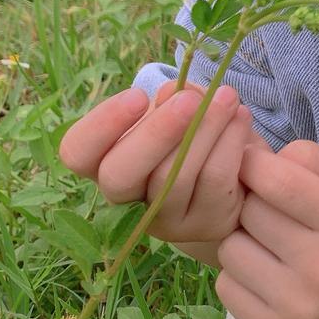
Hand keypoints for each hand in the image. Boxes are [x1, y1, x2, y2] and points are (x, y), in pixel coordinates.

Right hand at [58, 81, 271, 244]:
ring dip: (204, 129)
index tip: (138, 96)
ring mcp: (165, 221)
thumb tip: (172, 94)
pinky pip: (214, 180)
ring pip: (174, 178)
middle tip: (189, 101)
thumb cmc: (193, 131)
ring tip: (227, 97)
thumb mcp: (177, 110)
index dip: (102, 124)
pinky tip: (241, 117)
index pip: (78, 153)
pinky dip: (230, 142)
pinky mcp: (205, 224)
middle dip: (156, 133)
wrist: (238, 173)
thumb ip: (171, 100)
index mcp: (105, 162)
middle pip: (120, 175)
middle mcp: (126, 200)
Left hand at [215, 140, 318, 318]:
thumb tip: (254, 159)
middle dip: (252, 200)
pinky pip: (225, 287)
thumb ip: (306, 156)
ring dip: (242, 237)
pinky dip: (237, 273)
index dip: (255, 164)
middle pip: (250, 213)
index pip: (278, 181)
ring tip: (267, 240)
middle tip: (268, 207)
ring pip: (230, 250)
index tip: (254, 164)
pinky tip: (264, 270)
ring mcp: (300, 308)